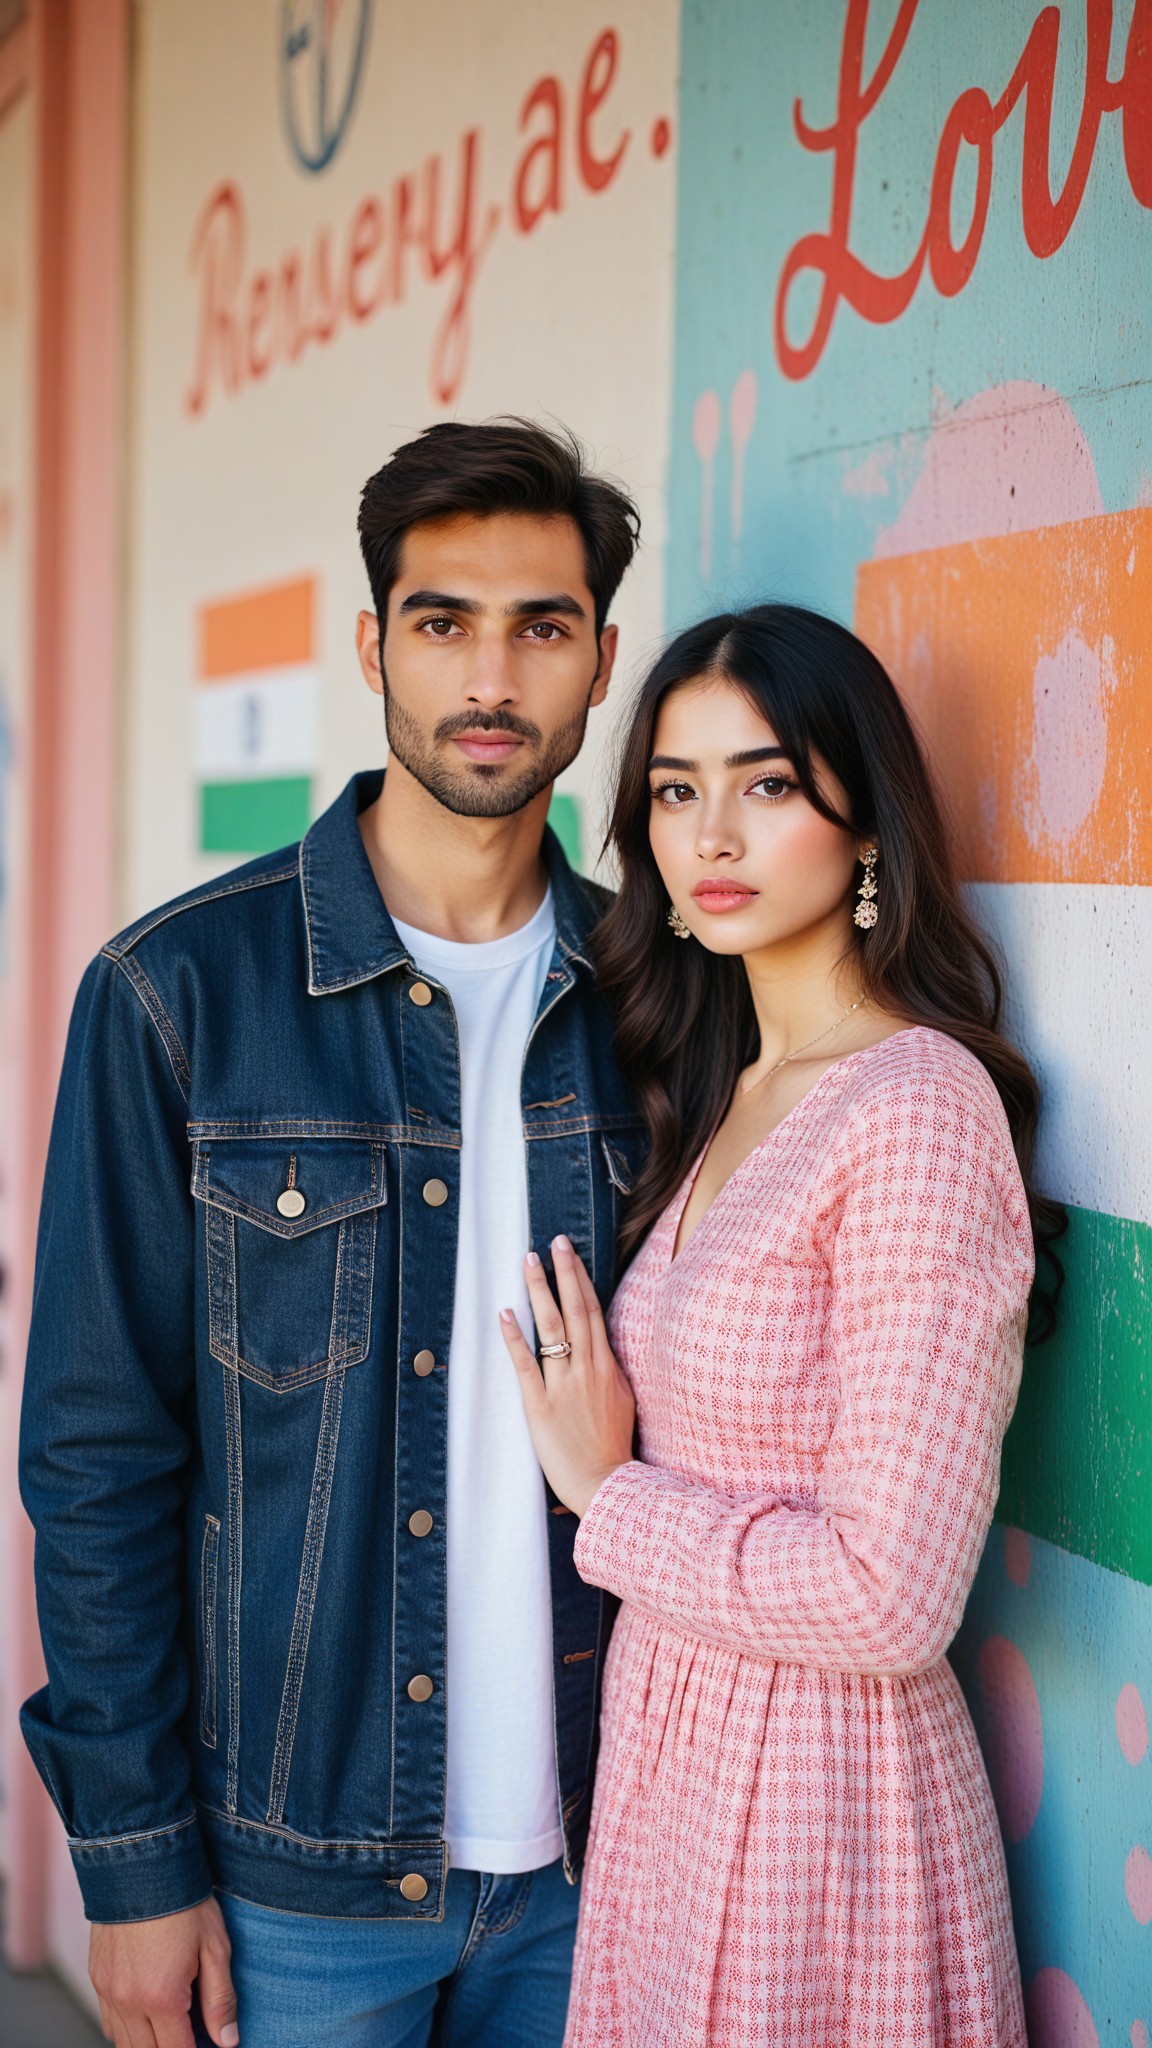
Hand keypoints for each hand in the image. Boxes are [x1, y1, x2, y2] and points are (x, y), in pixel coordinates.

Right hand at [90, 1896, 237, 2047]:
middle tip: (190, 2034)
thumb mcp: (215, 1947)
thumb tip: (228, 2041)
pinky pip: (108, 2021)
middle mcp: (128, 2001)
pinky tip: (147, 2012)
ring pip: (122, 2043)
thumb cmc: (185, 1902)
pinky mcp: (96, 1977)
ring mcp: (107, 1990)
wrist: (142, 1861)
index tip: (206, 2045)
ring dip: (146, 2043)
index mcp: (161, 1998)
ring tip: (170, 2026)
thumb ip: (220, 1999)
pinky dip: (126, 2027)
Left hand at [500, 1234, 635, 1516]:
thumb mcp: (624, 1403)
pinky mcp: (541, 1405)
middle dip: (564, 1273)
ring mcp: (565, 1385)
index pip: (594, 1313)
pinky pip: (527, 1364)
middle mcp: (589, 1369)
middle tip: (554, 1241)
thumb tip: (603, 1354)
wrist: (608, 1484)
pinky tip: (505, 1313)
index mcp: (608, 1367)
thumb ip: (612, 1375)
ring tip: (528, 1262)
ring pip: (552, 1328)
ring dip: (539, 1292)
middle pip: (576, 1310)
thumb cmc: (615, 1449)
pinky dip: (515, 1337)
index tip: (570, 1255)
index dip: (581, 1281)